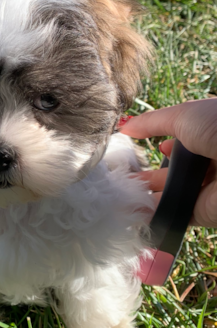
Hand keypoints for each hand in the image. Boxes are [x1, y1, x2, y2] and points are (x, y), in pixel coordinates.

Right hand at [120, 98, 216, 227]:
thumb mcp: (183, 115)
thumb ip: (152, 122)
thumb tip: (126, 127)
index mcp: (209, 136)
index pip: (183, 144)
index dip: (163, 145)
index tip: (139, 146)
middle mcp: (209, 163)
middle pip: (174, 170)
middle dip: (150, 172)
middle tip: (122, 174)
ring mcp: (205, 189)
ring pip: (171, 192)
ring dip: (147, 192)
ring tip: (119, 190)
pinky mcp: (201, 212)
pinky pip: (173, 213)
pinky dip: (153, 213)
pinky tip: (130, 208)